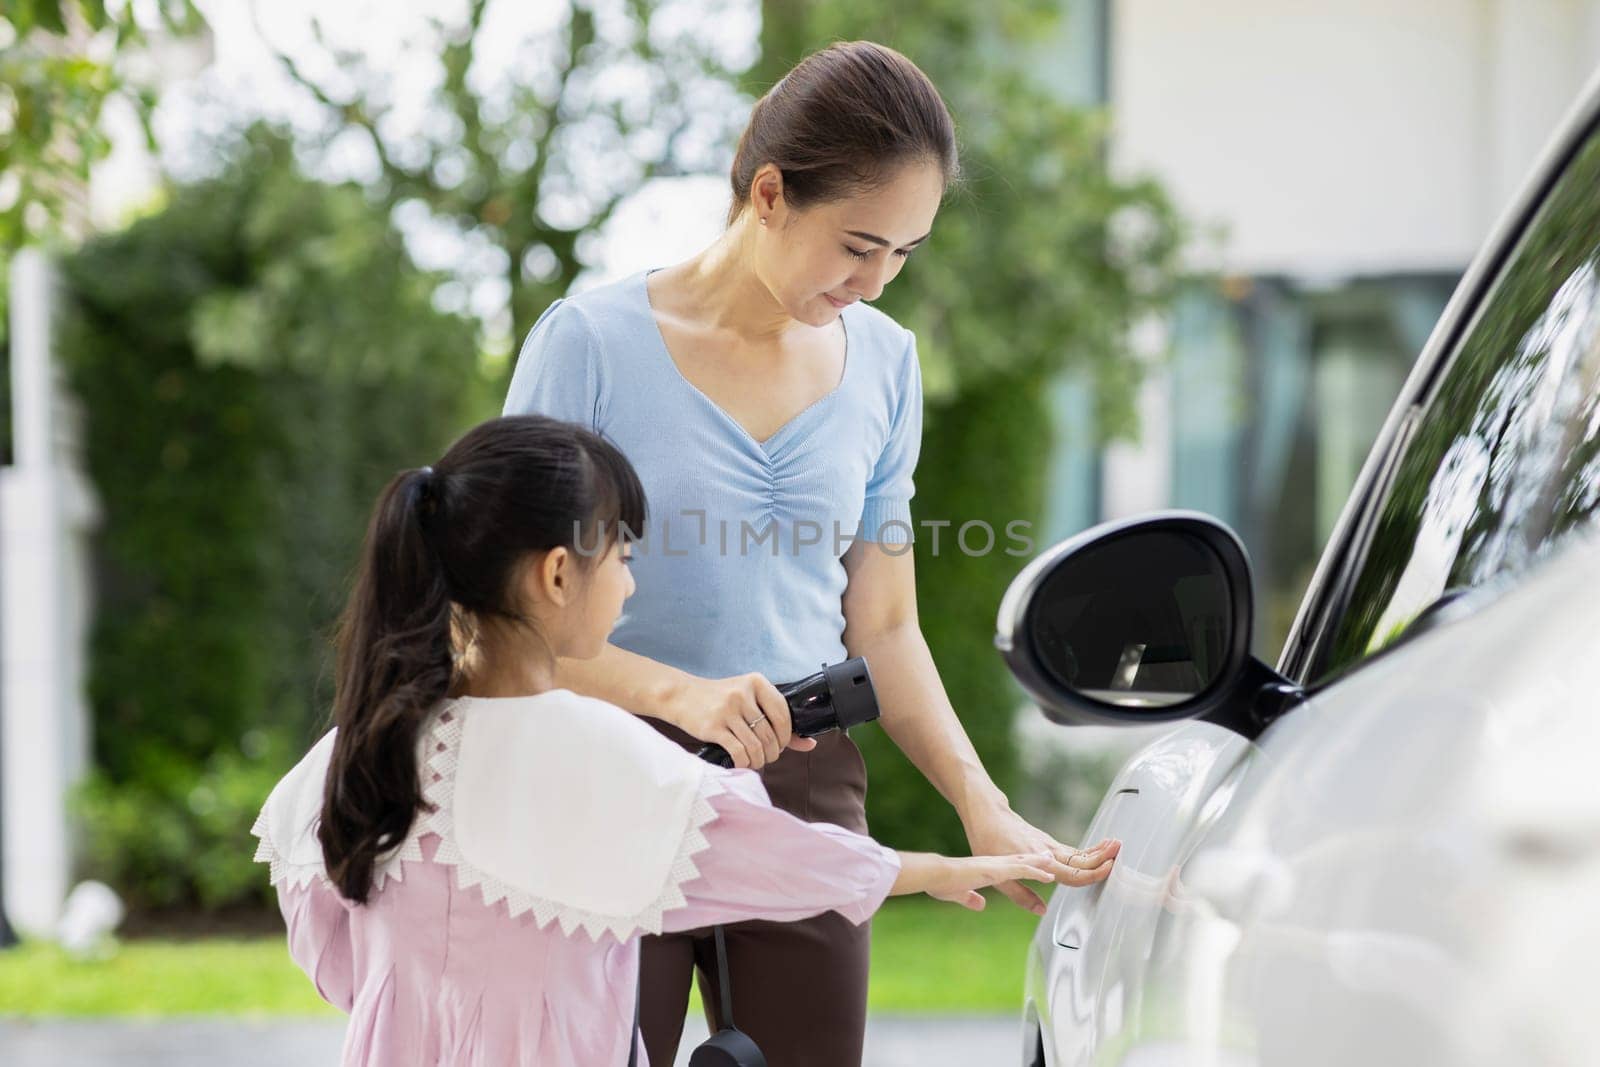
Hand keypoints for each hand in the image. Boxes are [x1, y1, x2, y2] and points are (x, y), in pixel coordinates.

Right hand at [667, 673, 818, 769]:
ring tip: (755, 761)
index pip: (784, 715)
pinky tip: (742, 762)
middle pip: (770, 734)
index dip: (787, 736)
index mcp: (756, 682)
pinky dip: (744, 763)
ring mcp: (727, 710)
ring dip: (759, 760)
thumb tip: (809, 743)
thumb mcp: (748, 700)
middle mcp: (743, 694)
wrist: (681, 696)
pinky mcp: (713, 727)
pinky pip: (739, 752)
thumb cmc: (719, 698)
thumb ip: (777, 719)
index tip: (781, 743)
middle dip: (773, 752)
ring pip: (756, 746)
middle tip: (767, 756)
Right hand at [922, 852, 1085, 911]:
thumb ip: (969, 898)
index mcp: (986, 870)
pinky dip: (1037, 872)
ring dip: (1043, 865)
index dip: (1026, 870)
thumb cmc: (940, 882)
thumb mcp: (957, 893)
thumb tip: (979, 904)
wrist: (933, 873)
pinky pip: (1021, 870)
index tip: (1038, 872)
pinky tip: (1049, 875)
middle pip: (1023, 862)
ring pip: (1026, 863)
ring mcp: (996, 866)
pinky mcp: (995, 870)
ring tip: (1059, 864)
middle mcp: (994, 865)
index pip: (1011, 869)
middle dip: (1039, 863)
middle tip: (1053, 861)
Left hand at [964, 805, 1119, 914]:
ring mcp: (1048, 845)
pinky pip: (1071, 848)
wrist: (987, 814)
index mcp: (1040, 862)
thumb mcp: (1000, 877)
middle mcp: (1048, 852)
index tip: (1110, 869)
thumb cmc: (989, 842)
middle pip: (1081, 859)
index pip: (1073, 873)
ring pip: (1079, 852)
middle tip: (1122, 853)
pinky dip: (1086, 850)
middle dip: (1103, 857)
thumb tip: (1042, 910)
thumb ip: (1022, 896)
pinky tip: (1095, 850)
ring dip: (1098, 851)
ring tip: (1117, 848)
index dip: (1093, 874)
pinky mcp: (1046, 841)